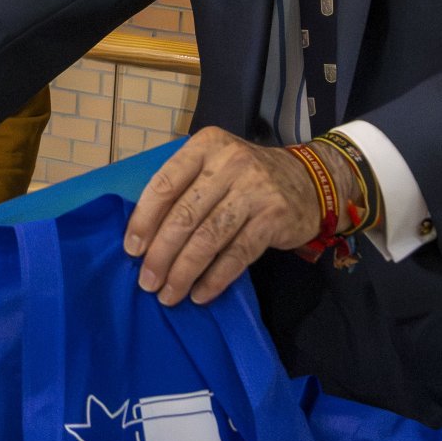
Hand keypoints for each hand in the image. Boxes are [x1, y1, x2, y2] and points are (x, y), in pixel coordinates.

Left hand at [124, 128, 322, 306]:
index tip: (131, 250)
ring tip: (169, 295)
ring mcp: (255, 189)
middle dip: (161, 254)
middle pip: (185, 215)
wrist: (310, 181)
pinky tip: (201, 294)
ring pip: (208, 238)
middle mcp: (230, 162)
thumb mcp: (215, 166)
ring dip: (184, 272)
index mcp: (206, 145)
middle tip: (147, 282)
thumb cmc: (248, 178)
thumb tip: (143, 235)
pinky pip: (237, 254)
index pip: (165, 184)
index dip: (144, 220)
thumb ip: (185, 188)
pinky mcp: (274, 216)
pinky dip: (216, 278)